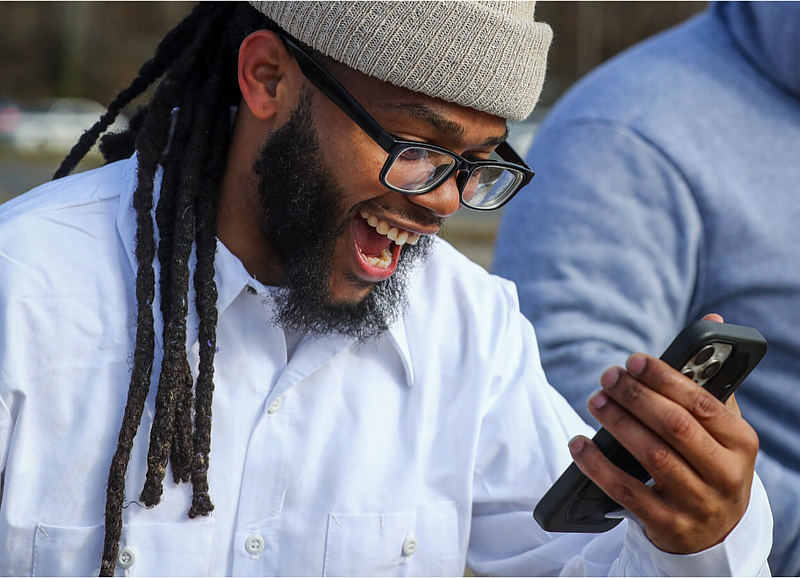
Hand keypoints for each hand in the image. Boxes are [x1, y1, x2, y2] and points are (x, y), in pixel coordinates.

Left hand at [568, 314, 758, 552]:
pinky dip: (598, 467)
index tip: (634, 361)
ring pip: (653, 458)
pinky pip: (627, 493)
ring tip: (595, 401)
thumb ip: (711, 380)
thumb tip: (713, 319)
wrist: (715, 532)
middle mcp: (725, 474)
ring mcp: (698, 504)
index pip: (702, 403)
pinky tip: (579, 445)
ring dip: (618, 425)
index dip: (666, 379)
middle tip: (607, 377)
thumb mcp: (721, 427)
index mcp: (741, 442)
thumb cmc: (709, 462)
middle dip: (636, 397)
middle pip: (675, 428)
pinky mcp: (669, 526)